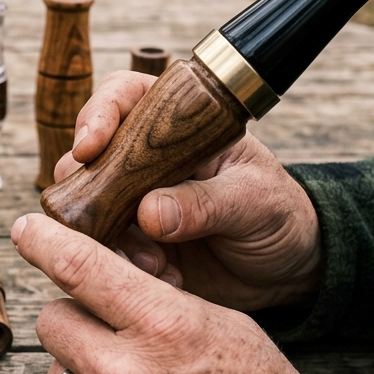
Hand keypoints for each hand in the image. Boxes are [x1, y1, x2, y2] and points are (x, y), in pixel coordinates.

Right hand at [58, 70, 323, 309]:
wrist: (286, 270)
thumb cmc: (277, 215)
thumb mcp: (254, 201)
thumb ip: (205, 203)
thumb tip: (149, 213)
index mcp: (178, 125)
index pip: (124, 97)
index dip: (98, 115)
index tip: (89, 148)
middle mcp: (145, 159)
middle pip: (88, 156)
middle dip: (88, 189)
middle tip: (103, 218)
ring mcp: (133, 202)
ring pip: (88, 208)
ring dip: (108, 238)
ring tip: (154, 262)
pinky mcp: (132, 244)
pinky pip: (104, 251)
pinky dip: (123, 266)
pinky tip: (163, 276)